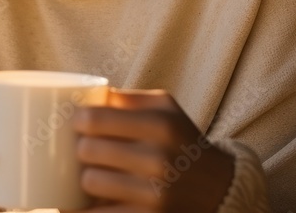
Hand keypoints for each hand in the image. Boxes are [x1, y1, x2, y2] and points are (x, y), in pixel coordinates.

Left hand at [72, 88, 234, 211]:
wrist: (219, 187)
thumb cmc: (180, 139)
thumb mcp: (164, 108)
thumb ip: (126, 98)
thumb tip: (84, 95)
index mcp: (159, 124)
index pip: (93, 119)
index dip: (77, 121)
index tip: (78, 124)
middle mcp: (158, 159)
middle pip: (86, 150)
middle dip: (80, 150)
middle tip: (86, 150)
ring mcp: (155, 193)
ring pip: (90, 182)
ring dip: (87, 179)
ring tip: (95, 174)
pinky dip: (89, 209)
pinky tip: (87, 202)